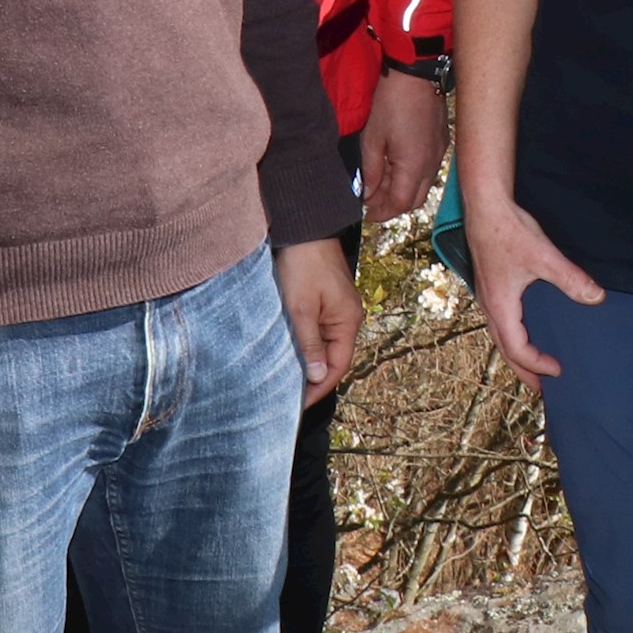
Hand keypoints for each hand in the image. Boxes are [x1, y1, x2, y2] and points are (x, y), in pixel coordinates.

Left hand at [278, 240, 363, 402]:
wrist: (304, 228)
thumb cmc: (303, 264)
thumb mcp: (301, 308)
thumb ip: (309, 343)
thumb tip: (316, 377)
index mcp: (348, 321)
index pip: (337, 365)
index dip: (319, 387)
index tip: (298, 405)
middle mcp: (347, 317)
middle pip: (332, 357)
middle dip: (312, 378)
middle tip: (287, 397)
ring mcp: (336, 309)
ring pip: (323, 344)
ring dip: (306, 360)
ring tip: (284, 378)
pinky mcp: (324, 301)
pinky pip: (317, 331)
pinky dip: (304, 344)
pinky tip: (288, 351)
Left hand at [360, 69, 450, 222]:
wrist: (416, 73)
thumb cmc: (391, 102)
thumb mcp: (372, 138)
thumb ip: (370, 171)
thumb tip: (367, 194)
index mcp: (413, 166)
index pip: (399, 204)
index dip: (381, 213)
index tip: (367, 213)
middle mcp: (431, 165)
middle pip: (415, 200)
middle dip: (393, 206)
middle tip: (372, 202)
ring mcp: (439, 153)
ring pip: (423, 186)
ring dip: (403, 190)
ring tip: (382, 183)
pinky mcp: (442, 142)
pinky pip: (429, 169)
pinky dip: (413, 176)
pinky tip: (397, 166)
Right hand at [464, 191, 604, 381]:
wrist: (485, 205)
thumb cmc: (510, 231)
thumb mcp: (544, 257)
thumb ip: (571, 279)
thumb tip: (597, 298)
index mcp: (500, 306)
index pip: (518, 349)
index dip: (537, 364)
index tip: (558, 371)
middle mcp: (489, 306)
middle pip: (504, 350)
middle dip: (523, 370)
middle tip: (542, 388)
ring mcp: (486, 295)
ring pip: (500, 335)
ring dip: (517, 353)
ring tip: (534, 364)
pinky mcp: (489, 284)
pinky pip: (499, 321)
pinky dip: (512, 334)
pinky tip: (525, 327)